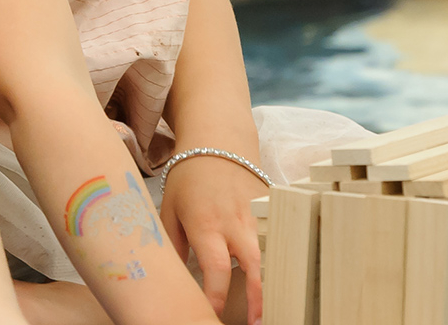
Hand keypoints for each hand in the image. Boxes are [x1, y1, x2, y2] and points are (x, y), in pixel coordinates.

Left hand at [158, 154, 265, 324]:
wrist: (218, 140)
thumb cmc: (188, 176)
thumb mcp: (170, 210)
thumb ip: (174, 246)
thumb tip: (175, 279)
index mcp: (206, 224)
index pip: (215, 269)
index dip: (214, 297)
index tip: (211, 314)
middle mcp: (234, 222)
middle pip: (253, 265)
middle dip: (256, 297)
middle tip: (257, 322)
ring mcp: (256, 216)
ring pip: (268, 254)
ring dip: (270, 281)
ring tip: (270, 309)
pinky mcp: (269, 210)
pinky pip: (273, 238)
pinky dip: (276, 258)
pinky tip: (277, 276)